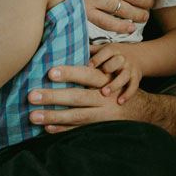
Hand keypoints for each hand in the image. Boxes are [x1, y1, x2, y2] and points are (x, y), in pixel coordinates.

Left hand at [26, 64, 149, 132]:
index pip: (87, 75)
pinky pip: (80, 129)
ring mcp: (103, 115)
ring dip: (54, 116)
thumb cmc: (119, 86)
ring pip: (76, 116)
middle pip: (77, 97)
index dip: (70, 73)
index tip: (50, 72)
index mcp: (106, 80)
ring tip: (33, 116)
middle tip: (32, 95)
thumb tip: (68, 46)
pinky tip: (47, 128)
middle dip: (53, 96)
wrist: (144, 110)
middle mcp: (105, 98)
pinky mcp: (101, 127)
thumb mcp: (111, 73)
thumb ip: (93, 64)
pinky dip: (64, 129)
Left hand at [89, 43, 141, 103]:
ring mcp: (130, 69)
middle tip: (96, 79)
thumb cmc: (113, 55)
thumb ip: (89, 51)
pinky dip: (127, 95)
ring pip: (124, 76)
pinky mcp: (136, 78)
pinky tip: (119, 102)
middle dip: (108, 69)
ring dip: (114, 84)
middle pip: (117, 62)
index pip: (106, 52)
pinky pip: (133, 87)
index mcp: (113, 50)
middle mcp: (123, 58)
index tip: (88, 66)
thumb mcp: (103, 49)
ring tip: (104, 93)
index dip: (97, 59)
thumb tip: (70, 51)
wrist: (137, 56)